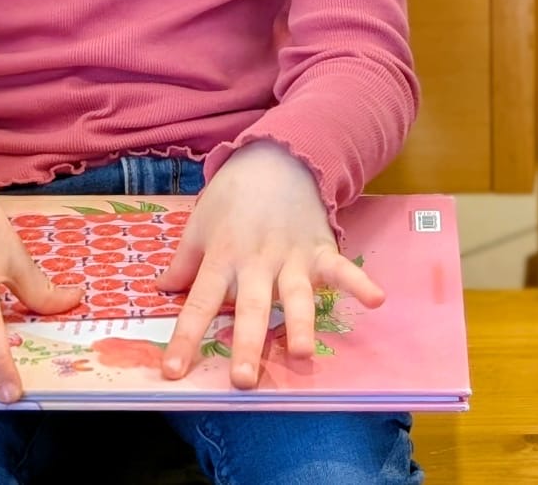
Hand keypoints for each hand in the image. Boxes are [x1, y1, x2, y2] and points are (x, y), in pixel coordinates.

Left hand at [156, 142, 381, 388]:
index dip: (186, 338)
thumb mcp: (200, 222)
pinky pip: (341, 268)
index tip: (174, 373)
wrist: (278, 156)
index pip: (199, 302)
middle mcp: (257, 261)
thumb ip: (184, 260)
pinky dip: (359, 282)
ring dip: (301, 323)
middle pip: (251, 307)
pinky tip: (376, 300)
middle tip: (244, 380)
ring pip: (296, 295)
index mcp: (223, 256)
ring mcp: (293, 256)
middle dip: (248, 343)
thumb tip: (162, 291)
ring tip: (302, 353)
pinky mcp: (321, 248)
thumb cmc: (234, 194)